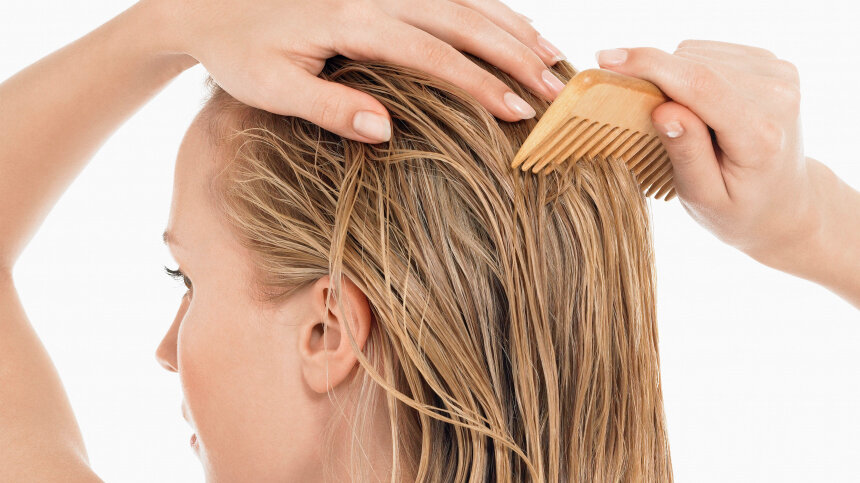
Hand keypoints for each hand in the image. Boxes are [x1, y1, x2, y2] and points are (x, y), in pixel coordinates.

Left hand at [156, 0, 567, 142]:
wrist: (211, 5)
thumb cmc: (240, 52)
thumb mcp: (272, 88)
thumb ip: (329, 107)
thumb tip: (389, 130)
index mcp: (351, 18)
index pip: (432, 52)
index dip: (479, 82)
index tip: (517, 111)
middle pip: (463, 17)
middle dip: (514, 53)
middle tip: (555, 90)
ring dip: (512, 26)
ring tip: (552, 58)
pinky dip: (488, 10)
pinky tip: (512, 30)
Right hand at [595, 40, 815, 268]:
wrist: (786, 204)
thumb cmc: (740, 209)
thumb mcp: (704, 198)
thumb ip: (686, 153)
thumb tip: (662, 109)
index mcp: (759, 135)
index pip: (700, 85)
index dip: (650, 66)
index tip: (606, 60)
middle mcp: (778, 96)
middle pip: (694, 65)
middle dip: (658, 82)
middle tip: (652, 123)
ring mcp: (780, 75)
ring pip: (698, 54)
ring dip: (676, 79)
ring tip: (687, 121)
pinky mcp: (773, 64)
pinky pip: (710, 53)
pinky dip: (692, 73)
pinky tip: (700, 106)